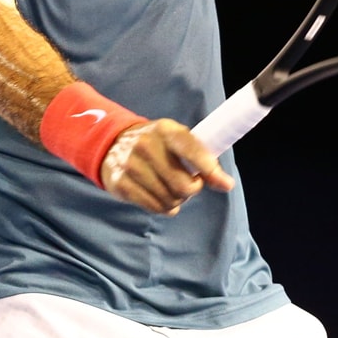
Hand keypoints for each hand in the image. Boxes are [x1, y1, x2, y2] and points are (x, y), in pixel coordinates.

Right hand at [100, 119, 234, 215]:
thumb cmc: (156, 143)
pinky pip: (154, 207)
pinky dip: (163, 207)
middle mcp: (146, 145)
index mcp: (165, 130)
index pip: (192, 150)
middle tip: (189, 184)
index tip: (225, 183)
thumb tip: (226, 184)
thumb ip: (202, 158)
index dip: (210, 170)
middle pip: (183, 185)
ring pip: (169, 200)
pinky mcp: (120, 183)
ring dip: (177, 200)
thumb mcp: (177, 140)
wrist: (112, 143)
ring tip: (171, 189)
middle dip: (192, 189)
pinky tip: (160, 196)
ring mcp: (131, 165)